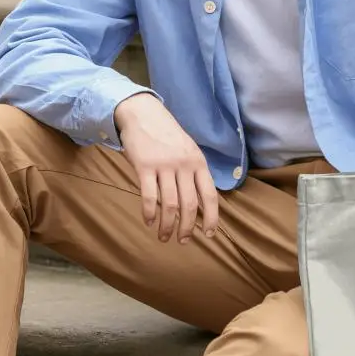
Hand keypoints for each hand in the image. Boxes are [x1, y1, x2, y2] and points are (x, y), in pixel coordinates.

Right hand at [114, 93, 218, 243]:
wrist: (143, 114)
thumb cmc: (167, 135)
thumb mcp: (188, 150)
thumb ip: (194, 172)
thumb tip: (200, 202)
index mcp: (199, 162)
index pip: (210, 195)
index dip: (211, 218)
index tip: (209, 234)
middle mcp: (184, 165)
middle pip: (190, 205)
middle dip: (188, 228)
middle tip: (183, 241)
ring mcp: (165, 165)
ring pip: (170, 204)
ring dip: (167, 225)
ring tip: (164, 237)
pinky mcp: (144, 166)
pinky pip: (149, 196)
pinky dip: (149, 213)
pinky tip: (148, 221)